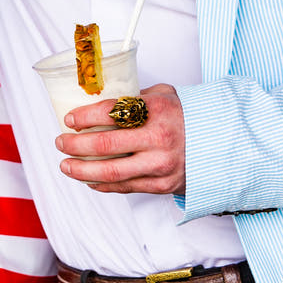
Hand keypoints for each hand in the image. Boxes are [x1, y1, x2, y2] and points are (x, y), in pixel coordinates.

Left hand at [57, 83, 185, 194]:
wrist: (222, 145)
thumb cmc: (188, 117)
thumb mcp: (166, 96)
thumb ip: (136, 98)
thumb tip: (101, 101)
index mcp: (157, 110)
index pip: (111, 112)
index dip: (84, 117)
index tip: (69, 119)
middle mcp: (158, 138)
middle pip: (104, 146)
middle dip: (75, 145)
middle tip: (60, 142)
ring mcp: (160, 165)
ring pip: (110, 172)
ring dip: (81, 170)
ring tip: (65, 165)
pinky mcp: (161, 185)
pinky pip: (124, 187)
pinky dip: (102, 184)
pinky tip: (89, 179)